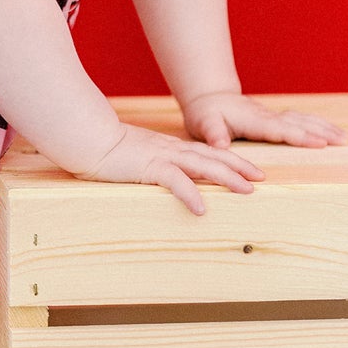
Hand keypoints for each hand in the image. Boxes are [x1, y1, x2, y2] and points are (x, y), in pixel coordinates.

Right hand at [83, 123, 265, 215]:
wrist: (86, 138)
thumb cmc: (106, 149)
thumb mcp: (137, 158)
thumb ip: (152, 165)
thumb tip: (164, 178)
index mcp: (169, 148)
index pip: (207, 153)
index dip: (231, 160)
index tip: (251, 170)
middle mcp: (170, 150)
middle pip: (213, 157)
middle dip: (239, 167)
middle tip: (261, 178)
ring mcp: (161, 157)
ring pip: (201, 166)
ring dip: (226, 177)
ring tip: (247, 190)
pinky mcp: (148, 167)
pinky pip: (174, 181)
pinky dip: (189, 194)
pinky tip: (201, 209)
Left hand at [181, 90, 347, 149]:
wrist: (210, 98)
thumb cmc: (206, 114)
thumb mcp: (204, 123)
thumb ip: (213, 133)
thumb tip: (220, 144)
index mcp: (254, 121)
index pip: (281, 130)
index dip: (300, 136)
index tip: (320, 142)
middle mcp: (268, 116)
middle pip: (299, 123)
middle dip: (322, 132)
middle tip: (344, 142)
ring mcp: (274, 116)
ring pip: (303, 119)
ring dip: (325, 127)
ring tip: (345, 139)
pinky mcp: (276, 118)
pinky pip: (301, 120)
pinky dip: (319, 125)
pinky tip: (332, 132)